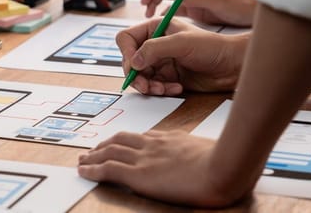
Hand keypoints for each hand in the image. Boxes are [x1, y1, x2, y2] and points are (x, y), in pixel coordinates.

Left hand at [78, 131, 249, 207]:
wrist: (225, 167)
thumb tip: (207, 158)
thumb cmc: (227, 162)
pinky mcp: (139, 175)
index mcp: (172, 139)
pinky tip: (83, 171)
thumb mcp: (214, 150)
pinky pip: (108, 169)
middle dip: (105, 144)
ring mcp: (145, 158)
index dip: (127, 140)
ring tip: (83, 159)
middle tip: (94, 149)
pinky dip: (92, 169)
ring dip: (93, 155)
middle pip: (121, 139)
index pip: (143, 136)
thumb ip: (201, 152)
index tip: (120, 143)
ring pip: (109, 151)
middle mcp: (154, 145)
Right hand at [117, 18, 244, 94]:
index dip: (126, 52)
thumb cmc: (212, 47)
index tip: (135, 65)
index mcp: (155, 28)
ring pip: (140, 76)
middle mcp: (155, 44)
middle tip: (146, 85)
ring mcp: (161, 61)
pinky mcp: (167, 76)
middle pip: (130, 61)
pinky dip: (161, 90)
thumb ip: (154, 49)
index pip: (126, 38)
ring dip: (148, 85)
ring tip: (162, 89)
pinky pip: (153, 86)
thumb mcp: (181, 43)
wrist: (231, 66)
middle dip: (136, 75)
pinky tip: (176, 88)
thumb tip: (133, 62)